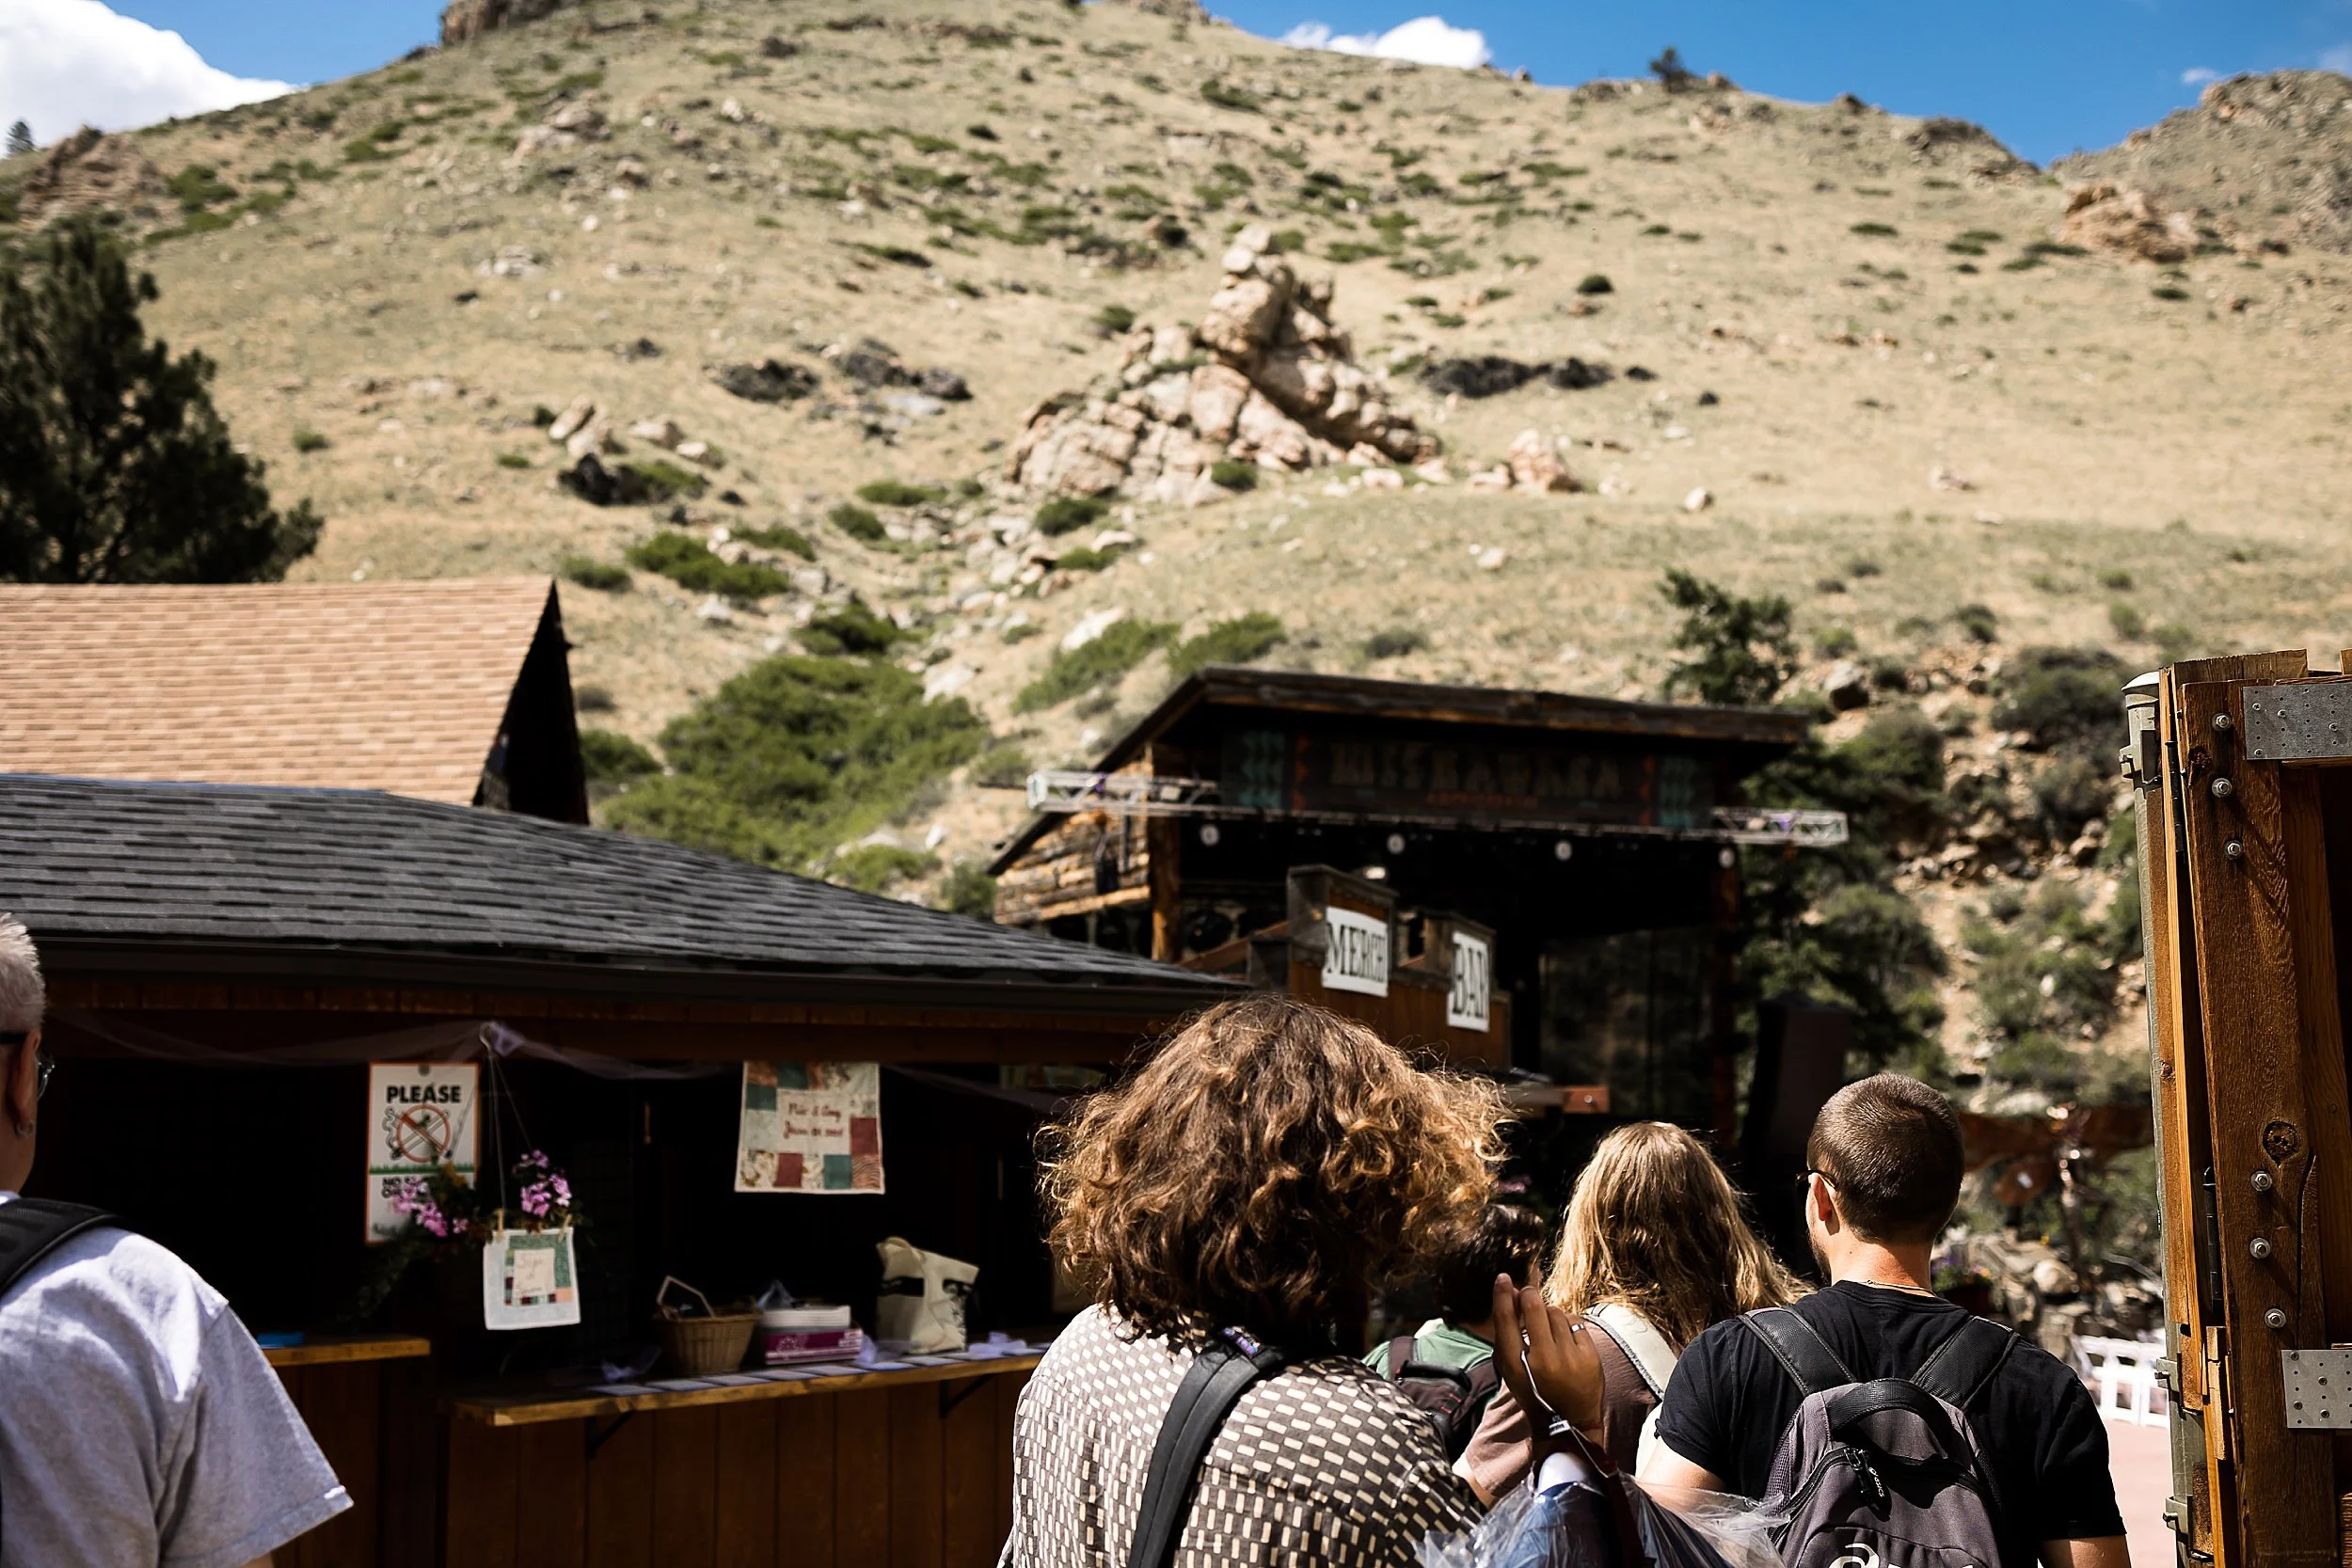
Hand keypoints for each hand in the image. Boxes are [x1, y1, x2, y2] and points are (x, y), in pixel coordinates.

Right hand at [1492, 1275, 1603, 1433]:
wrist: (1568, 1420)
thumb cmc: (1534, 1390)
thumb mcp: (1511, 1368)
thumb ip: (1508, 1334)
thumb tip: (1510, 1293)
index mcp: (1515, 1366)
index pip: (1506, 1320)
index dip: (1502, 1295)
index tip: (1503, 1278)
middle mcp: (1542, 1359)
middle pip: (1534, 1307)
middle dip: (1529, 1296)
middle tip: (1528, 1295)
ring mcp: (1568, 1357)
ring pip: (1556, 1312)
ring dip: (1550, 1316)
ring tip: (1549, 1331)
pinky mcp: (1589, 1356)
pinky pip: (1575, 1321)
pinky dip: (1568, 1325)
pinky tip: (1566, 1339)